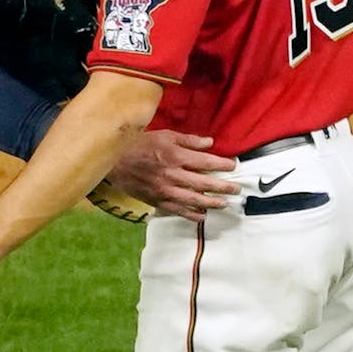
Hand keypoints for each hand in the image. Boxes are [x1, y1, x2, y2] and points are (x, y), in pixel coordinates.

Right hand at [109, 130, 239, 221]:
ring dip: (211, 203)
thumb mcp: (165, 135)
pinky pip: (178, 211)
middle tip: (237, 189)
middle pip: (203, 183)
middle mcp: (172, 175)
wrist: (115, 161)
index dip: (222, 164)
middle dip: (223, 187)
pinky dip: (191, 215)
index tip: (233, 165)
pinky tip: (202, 216)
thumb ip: (188, 140)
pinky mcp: (157, 201)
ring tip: (224, 203)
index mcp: (175, 155)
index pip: (205, 162)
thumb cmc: (141, 144)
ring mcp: (165, 190)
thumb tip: (209, 143)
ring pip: (193, 200)